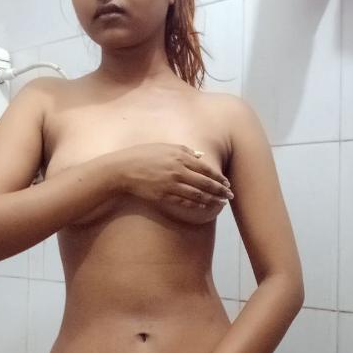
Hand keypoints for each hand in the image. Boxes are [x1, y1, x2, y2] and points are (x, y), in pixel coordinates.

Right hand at [113, 143, 232, 208]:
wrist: (123, 169)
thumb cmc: (144, 155)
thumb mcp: (165, 147)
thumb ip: (185, 150)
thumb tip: (200, 155)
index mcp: (180, 156)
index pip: (206, 169)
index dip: (219, 178)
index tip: (227, 183)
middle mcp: (178, 170)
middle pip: (205, 183)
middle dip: (220, 191)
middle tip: (229, 196)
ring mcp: (171, 184)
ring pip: (197, 195)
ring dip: (211, 200)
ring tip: (220, 203)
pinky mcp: (164, 196)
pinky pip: (184, 202)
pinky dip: (196, 204)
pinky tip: (203, 206)